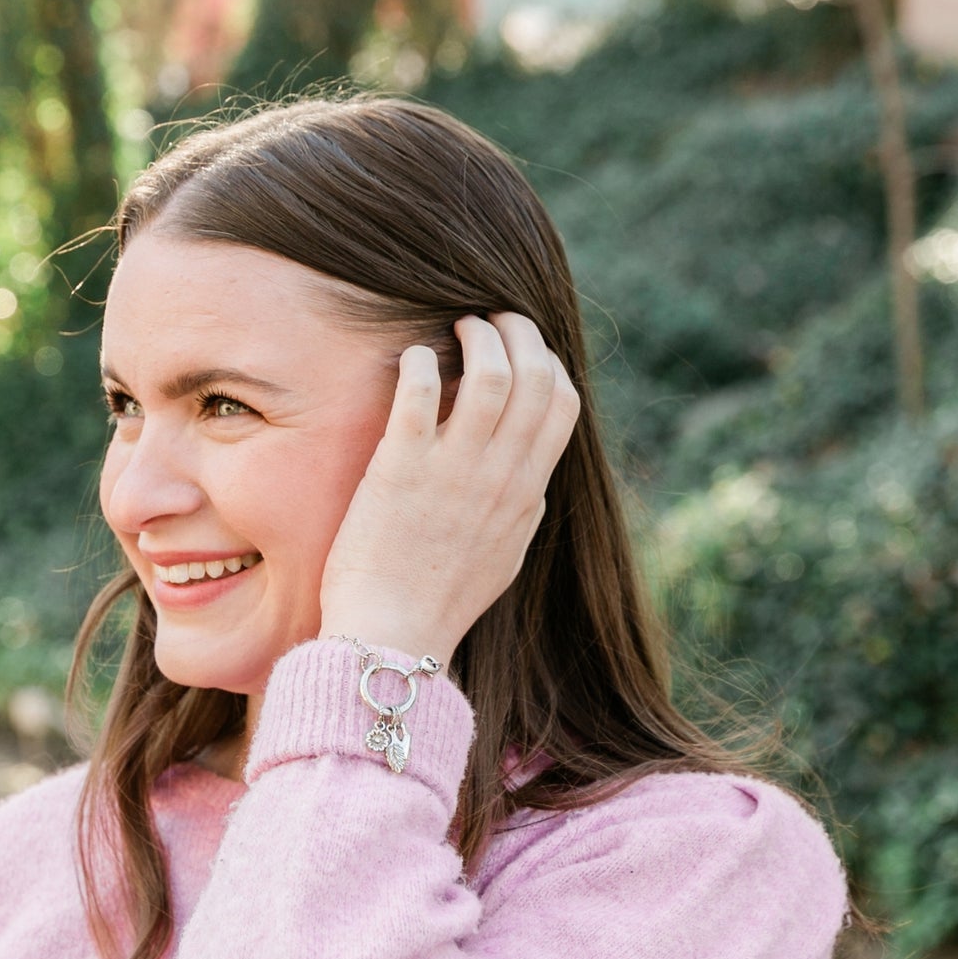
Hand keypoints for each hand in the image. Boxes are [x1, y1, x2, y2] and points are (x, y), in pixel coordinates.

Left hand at [319, 313, 580, 664]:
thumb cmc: (440, 601)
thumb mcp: (504, 557)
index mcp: (527, 492)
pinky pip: (423, 394)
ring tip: (453, 329)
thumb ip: (521, 511)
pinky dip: (423, 362)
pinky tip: (413, 359)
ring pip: (492, 373)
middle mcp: (499, 476)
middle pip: (535, 376)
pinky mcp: (401, 469)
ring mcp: (453, 471)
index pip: (563, 403)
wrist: (395, 638)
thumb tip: (531, 482)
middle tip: (486, 320)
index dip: (547, 362)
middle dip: (517, 331)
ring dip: (476, 336)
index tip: (521, 350)